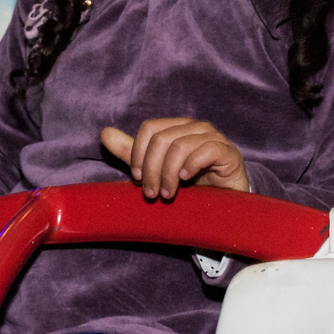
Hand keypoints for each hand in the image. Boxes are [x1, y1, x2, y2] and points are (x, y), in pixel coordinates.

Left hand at [101, 118, 248, 199]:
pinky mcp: (228, 152)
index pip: (150, 128)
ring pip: (180, 146)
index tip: (137, 178)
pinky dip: (191, 166)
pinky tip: (186, 180)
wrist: (222, 206)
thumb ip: (131, 152)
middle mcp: (195, 127)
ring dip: (168, 174)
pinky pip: (206, 150)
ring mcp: (214, 137)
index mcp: (177, 127)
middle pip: (162, 138)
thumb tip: (104, 133)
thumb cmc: (189, 186)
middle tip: (151, 193)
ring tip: (167, 194)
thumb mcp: (155, 169)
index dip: (138, 153)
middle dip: (152, 169)